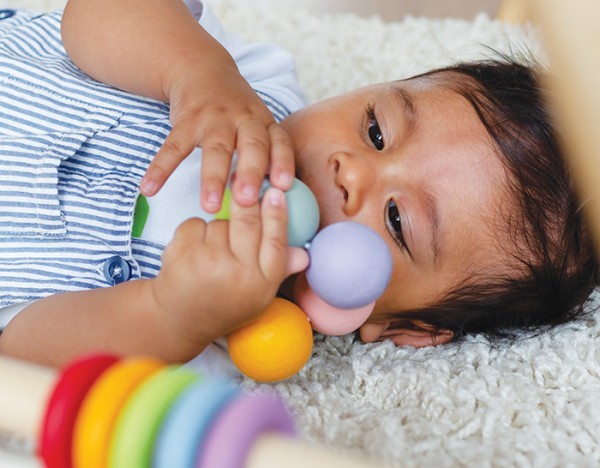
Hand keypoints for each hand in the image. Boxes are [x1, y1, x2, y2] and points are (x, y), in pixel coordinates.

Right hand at [139, 61, 294, 211]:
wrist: (202, 69)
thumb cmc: (237, 113)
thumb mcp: (257, 126)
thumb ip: (265, 157)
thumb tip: (271, 201)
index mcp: (264, 123)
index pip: (279, 142)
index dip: (283, 162)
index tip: (283, 186)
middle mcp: (243, 119)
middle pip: (251, 145)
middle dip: (250, 173)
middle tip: (247, 201)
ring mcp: (214, 118)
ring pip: (216, 148)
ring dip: (212, 178)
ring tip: (208, 206)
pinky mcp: (186, 121)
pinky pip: (173, 146)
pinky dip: (160, 168)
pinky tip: (148, 189)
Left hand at [149, 188, 308, 347]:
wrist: (179, 321)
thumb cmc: (223, 305)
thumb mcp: (257, 295)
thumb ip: (278, 270)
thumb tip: (304, 254)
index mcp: (262, 284)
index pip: (276, 242)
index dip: (277, 214)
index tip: (276, 193)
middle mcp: (239, 274)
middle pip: (249, 222)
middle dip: (248, 199)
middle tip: (246, 182)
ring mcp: (210, 262)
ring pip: (220, 222)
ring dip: (217, 228)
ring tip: (212, 251)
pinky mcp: (185, 253)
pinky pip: (196, 223)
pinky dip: (195, 231)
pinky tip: (193, 251)